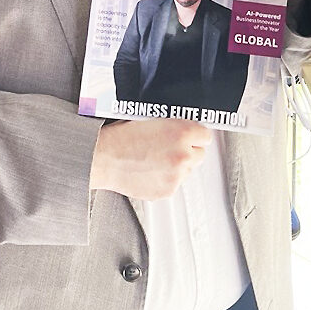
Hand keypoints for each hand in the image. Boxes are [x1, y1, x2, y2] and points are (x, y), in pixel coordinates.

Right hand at [90, 118, 211, 199]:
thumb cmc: (121, 137)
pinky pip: (174, 184)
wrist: (104, 157)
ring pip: (187, 170)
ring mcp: (177, 174)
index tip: (190, 137)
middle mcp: (183, 154)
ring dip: (176, 166)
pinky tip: (149, 170)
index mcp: (181, 131)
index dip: (195, 135)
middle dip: (187, 151)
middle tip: (168, 148)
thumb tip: (185, 132)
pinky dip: (165, 179)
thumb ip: (173, 126)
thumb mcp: (151, 120)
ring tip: (153, 160)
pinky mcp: (168, 190)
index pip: (205, 135)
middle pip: (200, 154)